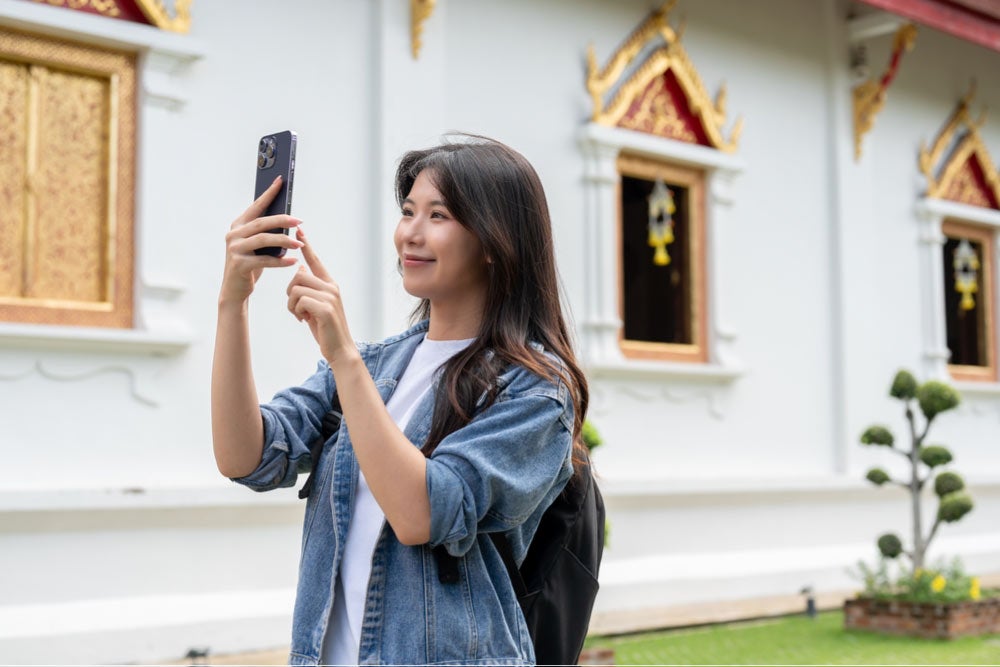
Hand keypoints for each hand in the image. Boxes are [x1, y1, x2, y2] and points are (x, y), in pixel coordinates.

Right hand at [220, 176, 302, 304]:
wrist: (235, 289)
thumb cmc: (250, 265)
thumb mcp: (257, 246)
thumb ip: (266, 233)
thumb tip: (288, 219)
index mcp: (238, 226)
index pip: (256, 206)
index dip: (269, 193)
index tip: (281, 181)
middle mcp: (233, 234)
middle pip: (261, 222)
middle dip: (282, 220)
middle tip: (299, 220)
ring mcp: (234, 249)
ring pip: (263, 240)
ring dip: (284, 241)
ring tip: (299, 244)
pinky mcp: (238, 264)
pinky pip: (264, 260)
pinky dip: (280, 261)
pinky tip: (292, 261)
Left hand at [286, 228, 357, 364]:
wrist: (339, 349)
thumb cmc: (326, 329)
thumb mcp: (315, 305)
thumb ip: (309, 288)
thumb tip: (300, 270)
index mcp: (330, 284)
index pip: (315, 261)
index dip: (306, 245)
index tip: (298, 230)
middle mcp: (331, 287)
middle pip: (298, 276)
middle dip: (290, 293)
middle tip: (296, 309)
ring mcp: (330, 297)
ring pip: (296, 288)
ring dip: (292, 304)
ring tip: (300, 316)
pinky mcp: (325, 309)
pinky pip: (299, 301)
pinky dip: (296, 312)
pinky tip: (304, 321)